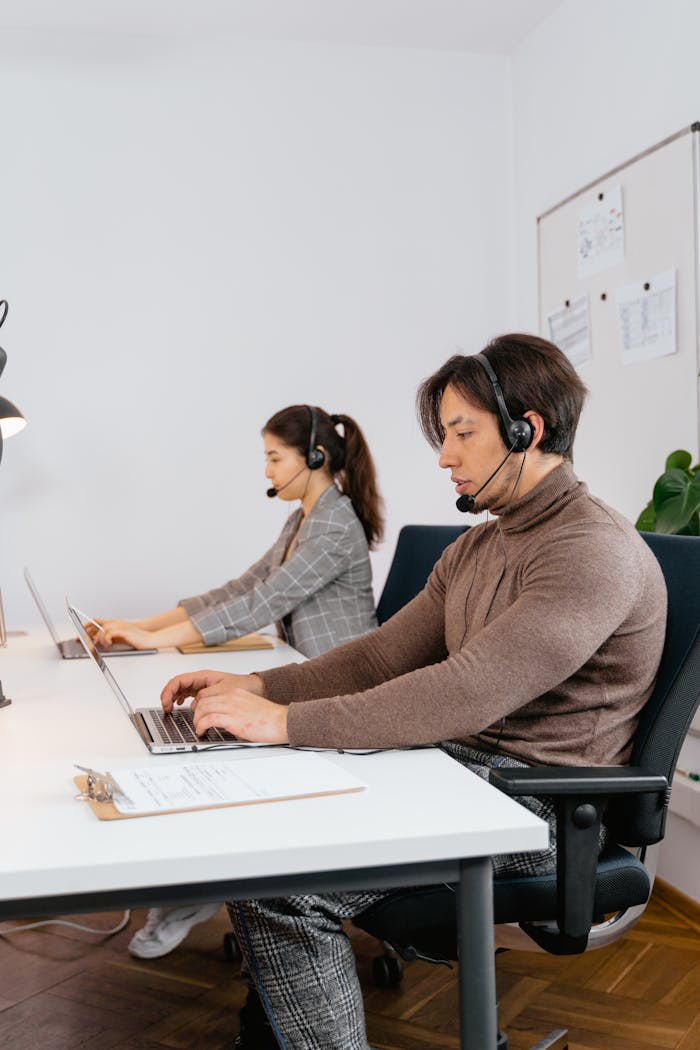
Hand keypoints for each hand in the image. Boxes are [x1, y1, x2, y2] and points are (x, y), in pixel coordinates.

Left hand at [91, 619, 157, 650]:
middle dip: (88, 634)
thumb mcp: (120, 637)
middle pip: (97, 625)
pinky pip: (109, 633)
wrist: (148, 639)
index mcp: (114, 623)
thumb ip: (110, 637)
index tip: (79, 636)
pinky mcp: (123, 630)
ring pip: (103, 629)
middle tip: (85, 643)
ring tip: (103, 645)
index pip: (96, 622)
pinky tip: (108, 644)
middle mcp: (116, 623)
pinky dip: (106, 639)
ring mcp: (120, 626)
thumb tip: (98, 643)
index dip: (86, 627)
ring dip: (100, 639)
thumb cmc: (136, 639)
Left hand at [160, 671, 285, 743]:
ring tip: (198, 728)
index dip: (200, 703)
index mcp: (236, 692)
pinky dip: (201, 726)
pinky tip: (202, 732)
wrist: (281, 721)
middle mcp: (232, 696)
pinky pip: (208, 720)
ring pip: (202, 708)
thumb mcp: (250, 706)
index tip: (199, 711)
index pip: (209, 692)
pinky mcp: (232, 719)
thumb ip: (236, 708)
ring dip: (197, 720)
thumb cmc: (270, 718)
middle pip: (203, 699)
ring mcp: (231, 707)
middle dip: (196, 712)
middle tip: (197, 721)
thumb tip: (225, 718)